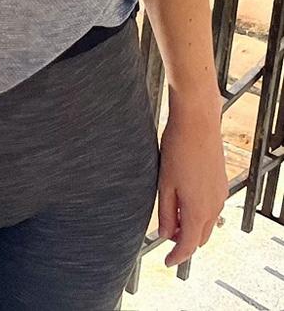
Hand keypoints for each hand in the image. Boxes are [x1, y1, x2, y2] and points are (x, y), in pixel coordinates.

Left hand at [157, 95, 227, 267]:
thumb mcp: (165, 182)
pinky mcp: (220, 184)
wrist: (197, 123)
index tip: (167, 262)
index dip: (177, 256)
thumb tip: (166, 235)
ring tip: (173, 223)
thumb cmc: (177, 148)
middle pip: (200, 236)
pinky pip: (211, 208)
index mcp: (198, 209)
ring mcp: (220, 195)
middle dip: (185, 243)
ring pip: (207, 223)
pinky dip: (198, 214)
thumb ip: (167, 212)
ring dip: (192, 228)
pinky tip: (184, 204)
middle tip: (167, 242)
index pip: (188, 244)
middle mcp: (214, 206)